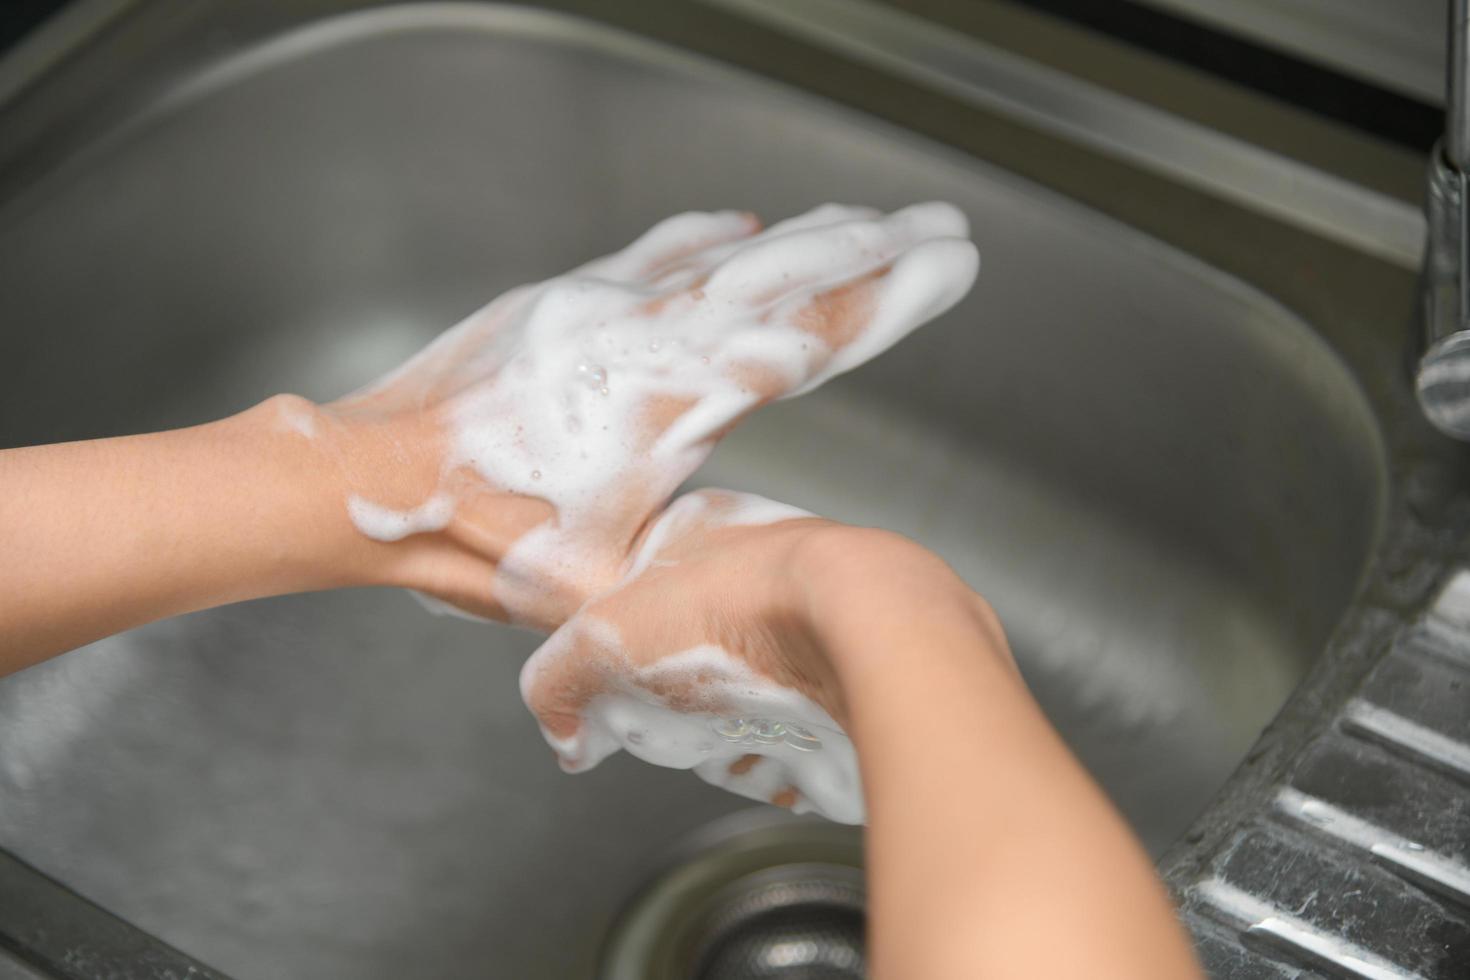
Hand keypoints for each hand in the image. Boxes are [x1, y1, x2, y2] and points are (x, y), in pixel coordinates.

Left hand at [309, 203, 977, 628]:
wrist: (366, 474)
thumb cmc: (474, 534)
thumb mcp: (600, 587)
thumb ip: (677, 583)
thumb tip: (735, 602)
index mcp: (673, 404)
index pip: (806, 338)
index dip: (883, 300)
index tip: (943, 262)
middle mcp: (647, 338)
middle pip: (782, 278)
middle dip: (869, 250)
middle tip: (934, 227)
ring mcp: (603, 309)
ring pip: (725, 256)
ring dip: (800, 236)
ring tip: (859, 217)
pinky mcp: (561, 302)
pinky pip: (653, 253)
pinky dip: (702, 236)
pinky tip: (734, 221)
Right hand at [520, 488, 866, 822]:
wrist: (867, 634)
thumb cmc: (742, 606)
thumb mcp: (600, 640)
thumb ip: (557, 684)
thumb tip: (565, 733)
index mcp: (707, 534)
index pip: (648, 596)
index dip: (628, 652)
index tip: (619, 682)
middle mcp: (771, 572)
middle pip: (698, 665)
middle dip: (685, 710)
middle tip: (684, 716)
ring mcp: (823, 628)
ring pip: (756, 714)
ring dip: (738, 748)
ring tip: (744, 741)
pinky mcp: (864, 690)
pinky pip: (812, 749)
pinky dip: (792, 770)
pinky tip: (789, 760)